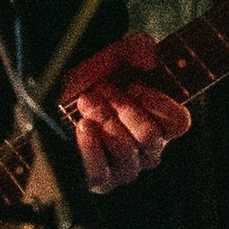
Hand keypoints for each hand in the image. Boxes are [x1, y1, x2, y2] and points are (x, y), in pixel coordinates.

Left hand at [62, 35, 191, 192]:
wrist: (50, 100)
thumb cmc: (89, 81)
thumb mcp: (112, 56)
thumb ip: (136, 46)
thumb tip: (149, 58)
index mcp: (160, 122)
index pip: (178, 122)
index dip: (157, 102)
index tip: (134, 86)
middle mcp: (147, 150)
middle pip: (150, 136)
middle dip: (123, 109)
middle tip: (102, 91)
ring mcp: (126, 168)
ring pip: (126, 151)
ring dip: (104, 121)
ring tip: (86, 103)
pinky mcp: (100, 181)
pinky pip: (102, 172)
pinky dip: (91, 148)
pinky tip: (83, 127)